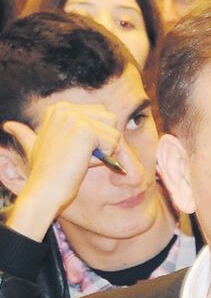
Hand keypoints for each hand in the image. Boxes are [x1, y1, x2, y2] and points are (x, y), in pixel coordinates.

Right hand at [2, 101, 123, 240]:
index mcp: (59, 108)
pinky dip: (105, 157)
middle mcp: (66, 108)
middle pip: (111, 118)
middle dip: (106, 140)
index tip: (79, 150)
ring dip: (106, 149)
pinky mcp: (85, 130)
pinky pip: (114, 142)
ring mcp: (74, 118)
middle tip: (82, 155)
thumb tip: (9, 126)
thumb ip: (26, 135)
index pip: (101, 113)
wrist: (45, 189)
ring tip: (82, 158)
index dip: (99, 135)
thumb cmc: (45, 172)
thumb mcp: (34, 147)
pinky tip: (84, 161)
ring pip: (115, 130)